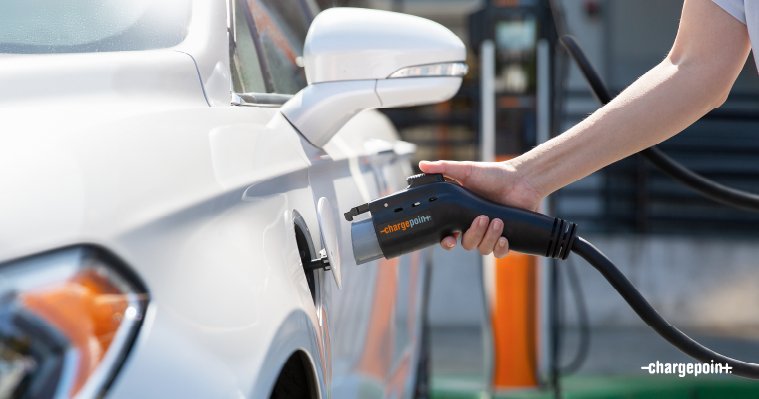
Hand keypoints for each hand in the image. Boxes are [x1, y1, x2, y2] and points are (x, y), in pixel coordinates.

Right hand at [419, 160, 542, 257]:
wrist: (521, 179)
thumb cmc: (494, 175)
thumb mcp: (466, 171)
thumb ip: (443, 168)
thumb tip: (421, 164)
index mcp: (462, 215)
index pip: (449, 235)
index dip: (447, 241)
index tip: (450, 239)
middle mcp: (475, 226)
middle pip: (466, 244)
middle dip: (474, 233)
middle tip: (482, 218)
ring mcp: (490, 233)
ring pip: (482, 249)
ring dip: (489, 237)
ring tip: (497, 220)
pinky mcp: (506, 237)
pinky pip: (499, 253)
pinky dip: (500, 248)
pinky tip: (504, 237)